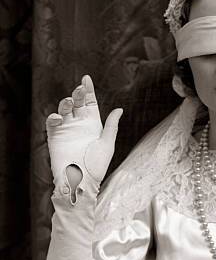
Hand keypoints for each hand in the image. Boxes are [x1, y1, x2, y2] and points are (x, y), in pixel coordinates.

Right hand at [46, 75, 122, 199]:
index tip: (86, 78)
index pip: (89, 103)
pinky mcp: (55, 137)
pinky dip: (54, 117)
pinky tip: (59, 117)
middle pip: (77, 103)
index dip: (88, 90)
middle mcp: (79, 124)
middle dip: (78, 94)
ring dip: (66, 103)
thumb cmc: (96, 165)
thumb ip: (111, 126)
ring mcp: (66, 129)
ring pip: (64, 109)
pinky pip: (52, 123)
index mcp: (93, 124)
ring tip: (71, 102)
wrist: (82, 181)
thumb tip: (119, 109)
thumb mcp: (107, 144)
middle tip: (81, 89)